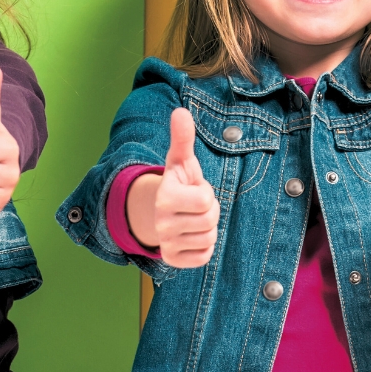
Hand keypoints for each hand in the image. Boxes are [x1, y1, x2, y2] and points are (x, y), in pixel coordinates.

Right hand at [145, 108, 219, 267]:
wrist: (161, 210)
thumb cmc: (178, 182)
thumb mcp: (181, 160)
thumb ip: (182, 137)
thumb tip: (180, 111)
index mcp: (164, 196)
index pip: (205, 200)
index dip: (206, 192)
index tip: (193, 189)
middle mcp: (161, 223)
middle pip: (209, 220)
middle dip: (210, 210)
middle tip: (196, 205)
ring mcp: (165, 243)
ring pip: (208, 238)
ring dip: (207, 228)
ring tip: (193, 218)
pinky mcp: (172, 260)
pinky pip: (204, 256)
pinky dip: (204, 246)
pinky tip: (192, 234)